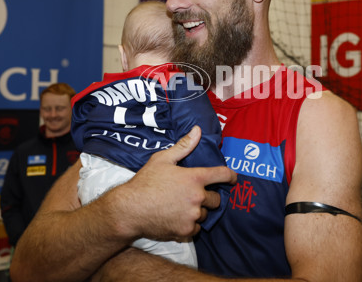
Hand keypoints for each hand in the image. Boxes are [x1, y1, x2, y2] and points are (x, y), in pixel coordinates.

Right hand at [113, 126, 235, 241]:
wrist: (129, 210)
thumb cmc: (145, 182)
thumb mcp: (162, 159)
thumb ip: (183, 146)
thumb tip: (197, 130)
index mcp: (195, 178)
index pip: (223, 175)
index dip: (231, 176)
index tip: (232, 178)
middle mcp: (197, 198)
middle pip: (217, 199)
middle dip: (209, 197)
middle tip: (194, 195)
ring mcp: (192, 216)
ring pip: (205, 215)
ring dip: (198, 211)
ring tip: (182, 206)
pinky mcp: (185, 231)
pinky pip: (196, 229)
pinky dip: (190, 225)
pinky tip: (177, 218)